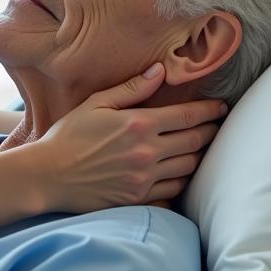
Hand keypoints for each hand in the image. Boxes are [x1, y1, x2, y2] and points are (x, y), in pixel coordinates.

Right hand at [38, 63, 226, 212]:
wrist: (48, 175)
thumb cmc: (68, 135)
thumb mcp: (96, 103)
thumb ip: (131, 89)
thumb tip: (159, 71)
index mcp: (139, 124)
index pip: (187, 116)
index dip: (209, 111)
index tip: (222, 107)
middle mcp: (147, 152)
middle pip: (194, 142)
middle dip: (211, 132)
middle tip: (219, 126)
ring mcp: (144, 179)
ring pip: (188, 168)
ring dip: (199, 157)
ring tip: (203, 148)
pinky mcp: (138, 199)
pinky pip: (173, 192)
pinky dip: (182, 181)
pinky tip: (181, 174)